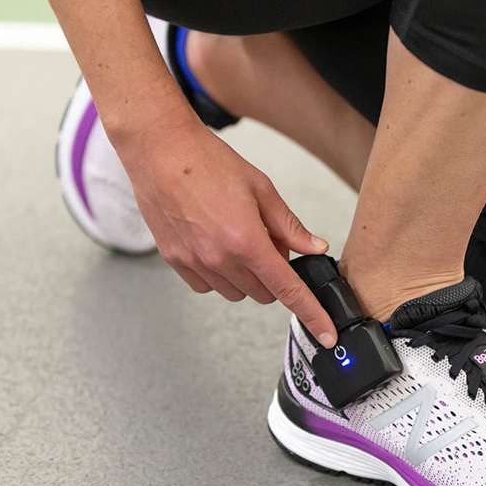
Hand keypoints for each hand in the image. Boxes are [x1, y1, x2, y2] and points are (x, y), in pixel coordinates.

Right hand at [114, 112, 338, 347]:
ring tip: (238, 237)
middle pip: (264, 293)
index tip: (326, 335)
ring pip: (236, 293)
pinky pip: (208, 287)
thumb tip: (315, 248)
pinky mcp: (175, 261)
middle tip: (267, 240)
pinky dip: (220, 275)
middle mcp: (219, 258)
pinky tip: (216, 245)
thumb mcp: (261, 188)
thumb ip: (289, 226)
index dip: (311, 315)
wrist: (159, 150)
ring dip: (247, 277)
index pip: (288, 290)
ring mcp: (194, 262)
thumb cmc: (208, 161)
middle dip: (274, 275)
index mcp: (247, 241)